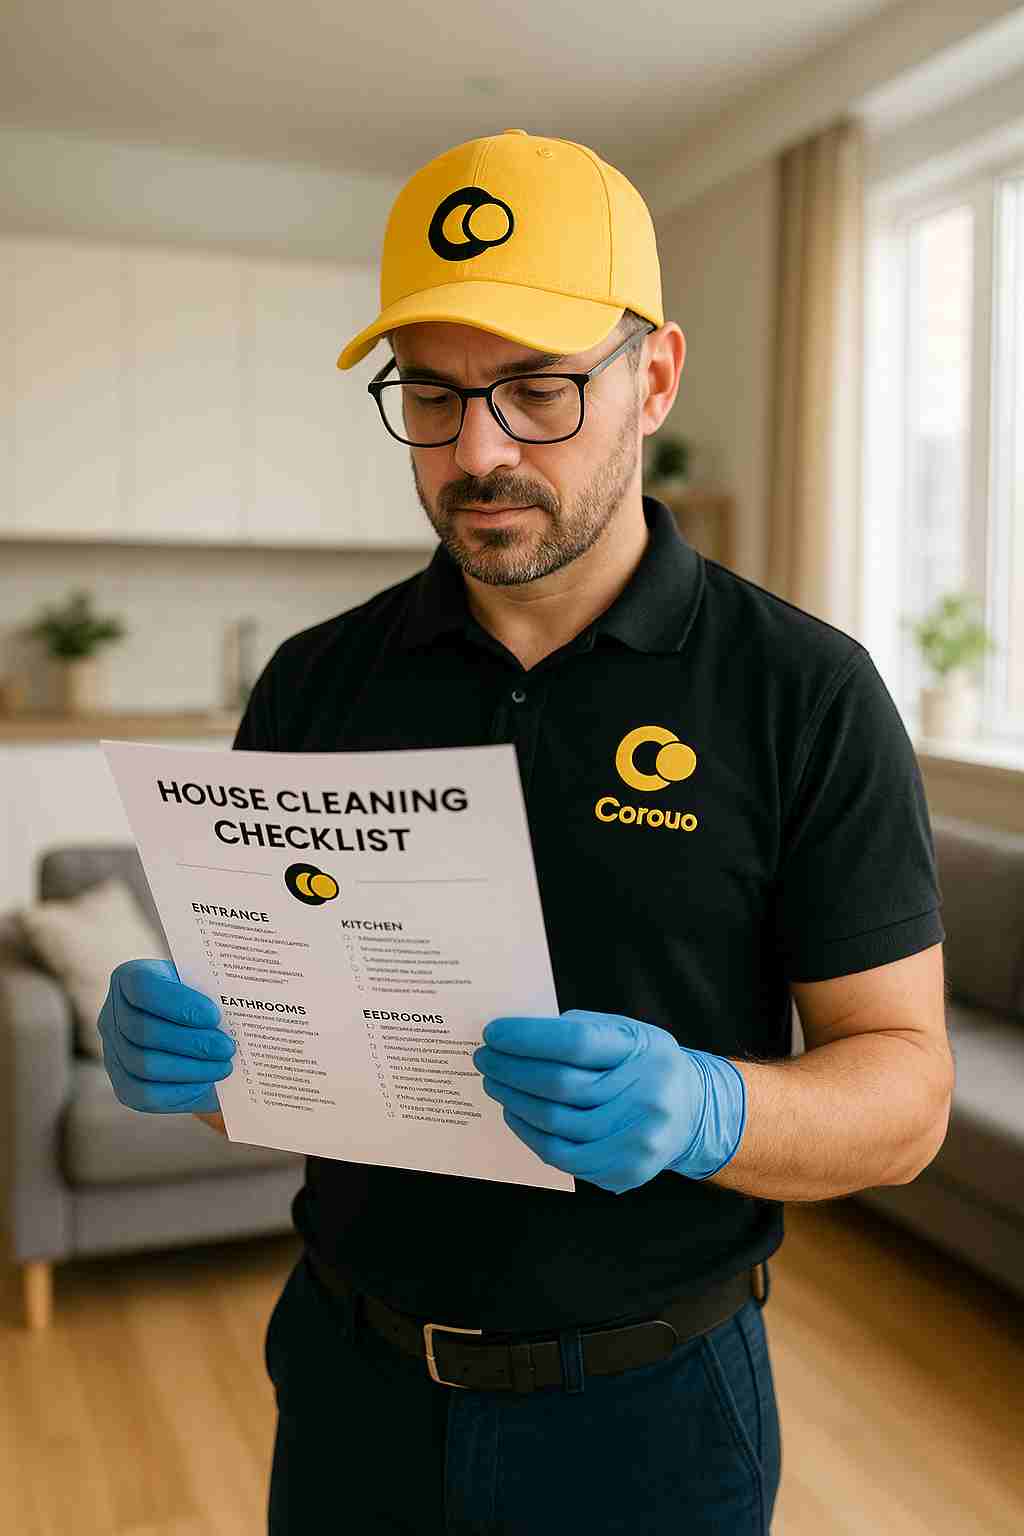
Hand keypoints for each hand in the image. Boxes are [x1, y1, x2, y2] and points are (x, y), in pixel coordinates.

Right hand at [98, 958, 235, 1113]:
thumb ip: (214, 987)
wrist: (196, 1033)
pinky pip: (144, 1094)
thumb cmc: (203, 1001)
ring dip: (190, 1068)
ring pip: (144, 1064)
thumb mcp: (206, 984)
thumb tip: (237, 1004)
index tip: (214, 1016)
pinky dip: (179, 1091)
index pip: (143, 987)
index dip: (178, 1003)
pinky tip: (207, 1084)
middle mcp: (113, 1014)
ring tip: (223, 1066)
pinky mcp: (123, 1084)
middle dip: (191, 1042)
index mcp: (130, 978)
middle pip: (143, 1031)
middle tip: (227, 1048)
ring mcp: (113, 1052)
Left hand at [472, 1009, 746, 1193]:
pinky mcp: (624, 1170)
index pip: (576, 1042)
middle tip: (484, 1058)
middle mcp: (646, 1095)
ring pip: (556, 1122)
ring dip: (513, 1101)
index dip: (528, 1038)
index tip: (494, 1033)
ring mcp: (636, 1138)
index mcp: (643, 1050)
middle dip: (511, 1070)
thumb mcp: (624, 1032)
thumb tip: (516, 1036)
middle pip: (561, 1085)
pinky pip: (561, 1155)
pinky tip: (513, 1114)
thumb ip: (577, 1030)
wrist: (693, 1111)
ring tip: (494, 1083)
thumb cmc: (643, 1063)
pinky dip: (528, 1133)